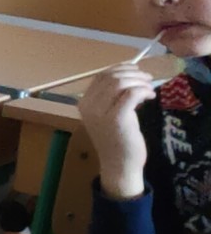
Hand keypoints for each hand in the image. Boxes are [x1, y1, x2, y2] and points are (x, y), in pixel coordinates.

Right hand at [79, 60, 154, 199]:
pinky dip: (143, 90)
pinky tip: (150, 96)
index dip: (120, 68)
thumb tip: (129, 76)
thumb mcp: (108, 114)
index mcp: (84, 103)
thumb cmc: (116, 140)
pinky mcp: (117, 119)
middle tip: (147, 78)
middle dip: (133, 73)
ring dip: (139, 80)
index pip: (101, 76)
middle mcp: (89, 106)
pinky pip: (131, 94)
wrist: (119, 165)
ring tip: (149, 87)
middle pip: (111, 77)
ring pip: (121, 82)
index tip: (135, 70)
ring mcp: (101, 113)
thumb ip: (111, 97)